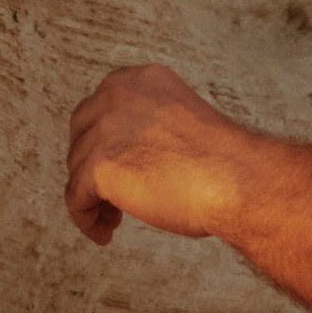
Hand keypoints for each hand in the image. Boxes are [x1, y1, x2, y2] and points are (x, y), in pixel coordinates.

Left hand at [65, 62, 260, 247]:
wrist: (235, 178)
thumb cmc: (221, 161)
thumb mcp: (180, 121)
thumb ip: (150, 126)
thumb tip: (127, 156)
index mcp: (140, 80)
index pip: (101, 108)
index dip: (104, 143)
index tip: (119, 168)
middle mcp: (117, 95)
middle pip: (81, 135)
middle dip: (92, 166)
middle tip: (113, 196)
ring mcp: (105, 129)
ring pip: (77, 169)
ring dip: (92, 196)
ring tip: (114, 219)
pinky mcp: (99, 165)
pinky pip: (76, 198)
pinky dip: (86, 219)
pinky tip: (105, 232)